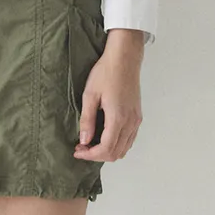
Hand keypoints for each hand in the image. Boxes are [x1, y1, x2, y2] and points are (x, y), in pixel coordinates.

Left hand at [73, 27, 144, 161]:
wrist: (124, 59)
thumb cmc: (106, 73)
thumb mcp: (90, 95)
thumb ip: (87, 120)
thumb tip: (84, 140)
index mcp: (118, 118)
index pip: (105, 149)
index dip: (90, 154)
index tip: (77, 151)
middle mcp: (130, 122)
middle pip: (115, 153)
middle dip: (97, 155)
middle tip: (82, 147)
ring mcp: (136, 120)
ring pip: (124, 148)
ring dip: (107, 151)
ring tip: (91, 143)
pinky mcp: (137, 116)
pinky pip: (129, 139)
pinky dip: (117, 144)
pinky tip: (104, 137)